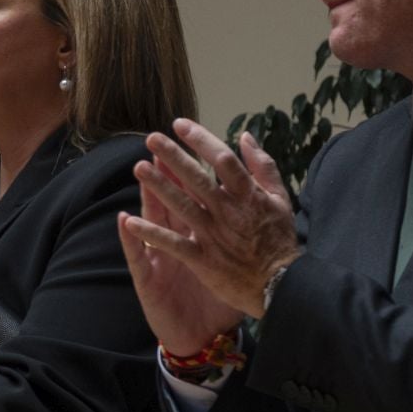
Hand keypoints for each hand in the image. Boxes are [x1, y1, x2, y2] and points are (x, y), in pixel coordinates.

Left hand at [119, 120, 295, 349]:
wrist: (282, 287)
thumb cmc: (279, 240)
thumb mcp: (281, 199)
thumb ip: (263, 166)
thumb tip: (245, 136)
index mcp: (249, 196)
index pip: (222, 160)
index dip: (200, 140)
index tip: (179, 124)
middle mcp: (229, 212)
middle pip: (197, 179)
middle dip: (173, 157)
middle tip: (151, 138)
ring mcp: (214, 236)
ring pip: (182, 206)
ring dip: (159, 187)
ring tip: (138, 168)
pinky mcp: (203, 260)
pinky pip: (174, 244)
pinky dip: (152, 234)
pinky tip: (130, 222)